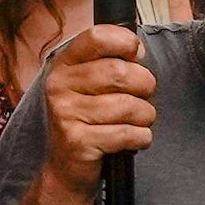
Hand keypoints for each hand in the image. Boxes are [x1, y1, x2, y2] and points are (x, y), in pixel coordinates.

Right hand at [39, 24, 156, 200]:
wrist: (67, 167)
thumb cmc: (90, 119)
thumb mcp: (92, 82)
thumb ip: (112, 60)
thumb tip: (138, 50)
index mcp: (64, 64)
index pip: (97, 36)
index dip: (126, 43)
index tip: (135, 55)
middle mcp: (58, 86)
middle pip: (121, 72)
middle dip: (145, 86)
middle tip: (142, 96)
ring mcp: (65, 114)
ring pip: (130, 106)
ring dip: (145, 117)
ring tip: (135, 122)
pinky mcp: (77, 141)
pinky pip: (128, 133)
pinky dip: (141, 138)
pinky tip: (131, 140)